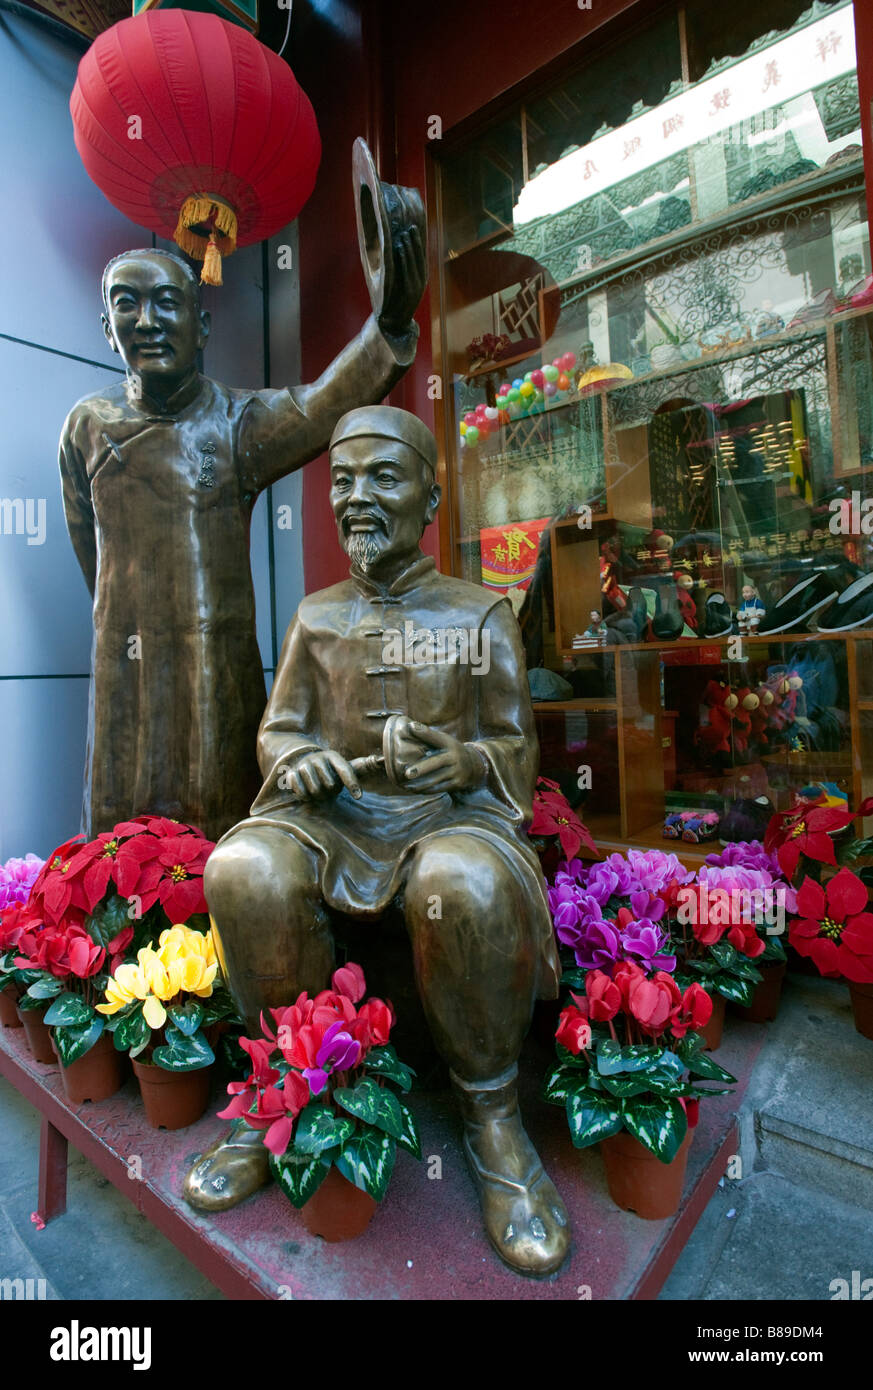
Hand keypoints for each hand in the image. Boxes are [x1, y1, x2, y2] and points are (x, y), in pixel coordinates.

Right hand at [280, 750, 361, 800]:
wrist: (303, 761)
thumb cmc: (329, 769)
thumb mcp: (343, 766)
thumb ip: (361, 766)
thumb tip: (378, 761)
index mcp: (334, 756)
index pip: (345, 771)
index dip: (352, 784)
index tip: (359, 797)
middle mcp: (319, 758)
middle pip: (330, 785)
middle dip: (331, 793)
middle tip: (329, 791)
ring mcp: (305, 764)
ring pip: (315, 790)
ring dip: (318, 796)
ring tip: (319, 792)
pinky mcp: (292, 773)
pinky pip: (301, 792)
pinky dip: (305, 796)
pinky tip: (307, 793)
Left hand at [378, 221, 425, 337]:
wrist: (393, 325)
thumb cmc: (390, 303)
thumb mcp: (394, 283)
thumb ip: (396, 269)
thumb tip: (391, 250)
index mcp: (418, 278)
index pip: (420, 257)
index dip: (418, 242)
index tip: (414, 228)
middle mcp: (420, 281)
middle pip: (419, 257)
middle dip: (416, 241)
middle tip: (410, 226)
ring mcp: (417, 288)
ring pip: (414, 263)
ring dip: (409, 248)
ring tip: (404, 234)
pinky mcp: (410, 293)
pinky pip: (408, 272)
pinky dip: (404, 260)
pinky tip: (400, 248)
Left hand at [399, 721, 485, 794]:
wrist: (473, 765)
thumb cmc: (450, 751)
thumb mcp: (444, 741)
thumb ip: (428, 735)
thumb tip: (409, 726)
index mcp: (449, 743)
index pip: (435, 737)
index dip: (424, 732)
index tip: (410, 727)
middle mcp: (454, 757)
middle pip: (436, 762)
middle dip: (421, 769)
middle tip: (407, 773)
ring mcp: (457, 771)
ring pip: (436, 779)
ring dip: (420, 784)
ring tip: (406, 785)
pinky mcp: (457, 783)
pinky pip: (440, 788)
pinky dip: (427, 790)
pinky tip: (416, 790)